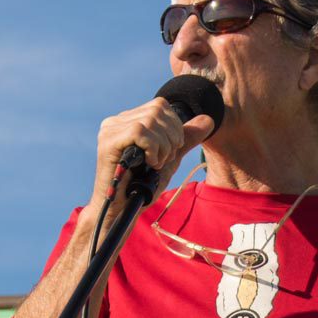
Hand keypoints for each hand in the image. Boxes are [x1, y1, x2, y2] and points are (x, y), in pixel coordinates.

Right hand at [90, 98, 214, 215]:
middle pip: (158, 110)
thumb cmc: (140, 188)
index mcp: (128, 121)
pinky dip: (152, 149)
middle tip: (163, 160)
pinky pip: (140, 132)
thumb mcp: (169, 159)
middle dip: (171, 138)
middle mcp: (116, 122)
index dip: (174, 127)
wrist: (122, 211)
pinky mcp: (108, 142)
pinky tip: (148, 164)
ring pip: (151, 120)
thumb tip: (209, 119)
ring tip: (155, 165)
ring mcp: (110, 130)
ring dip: (162, 147)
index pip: (160, 106)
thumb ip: (186, 139)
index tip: (171, 151)